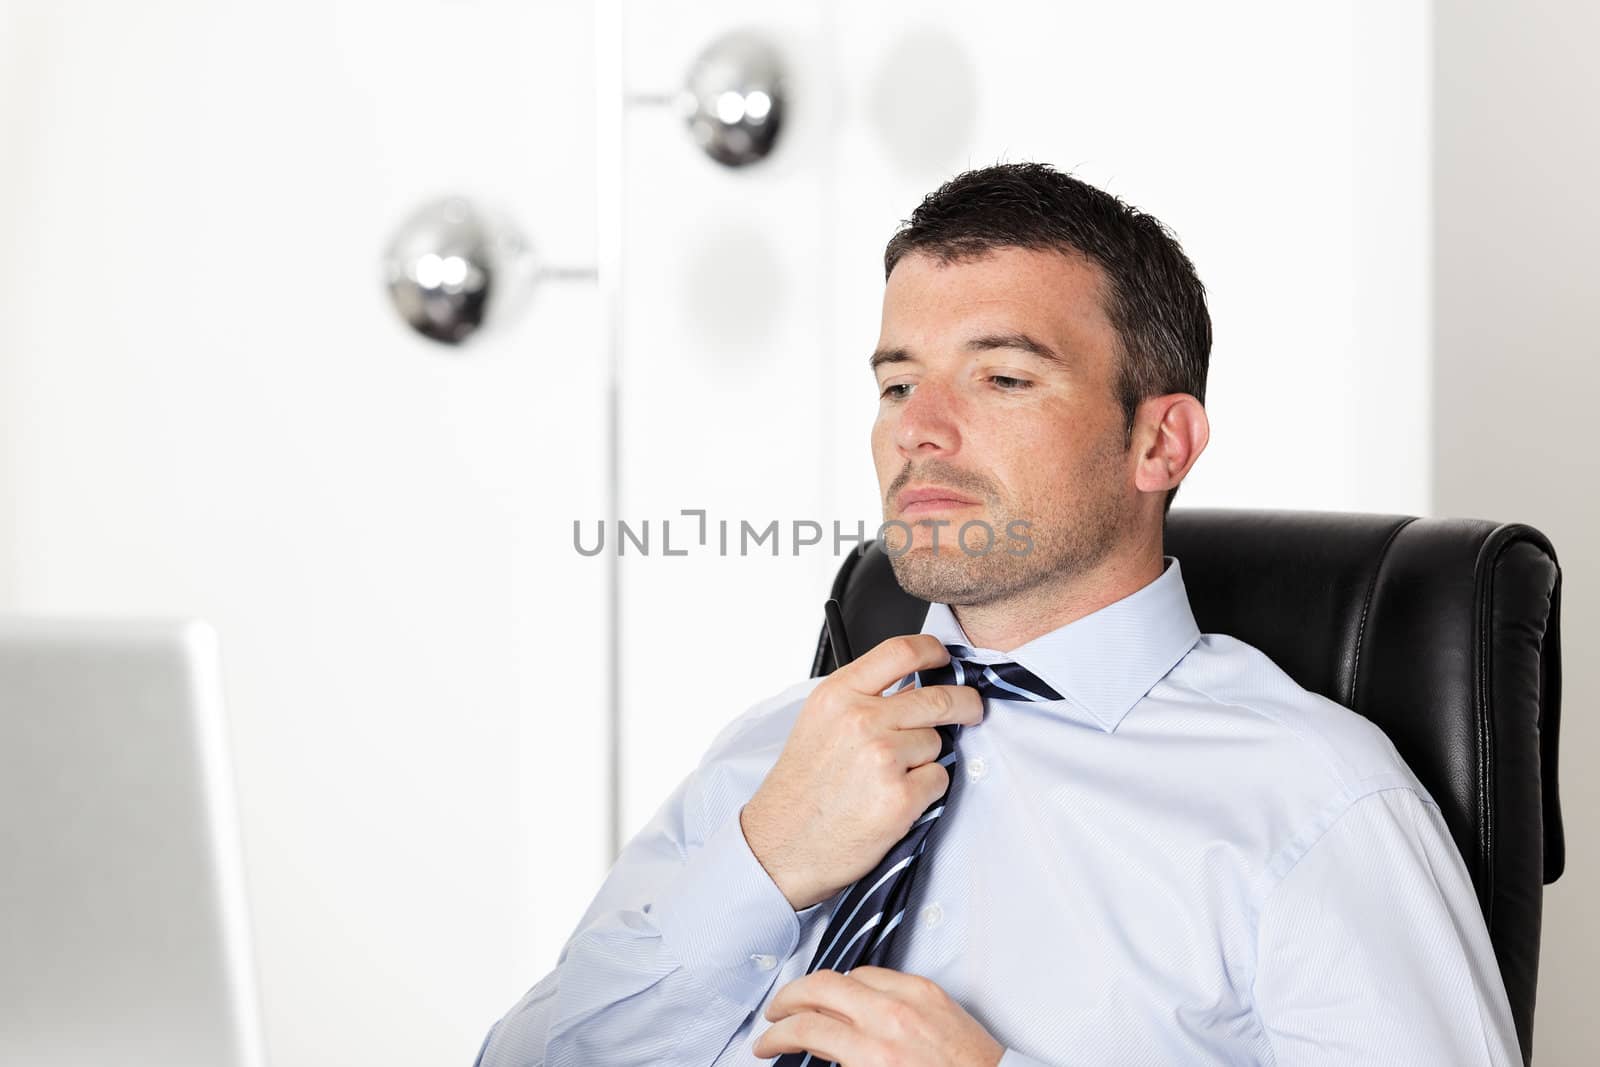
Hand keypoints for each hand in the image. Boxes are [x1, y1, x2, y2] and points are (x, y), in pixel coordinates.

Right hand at [740, 635, 983, 910]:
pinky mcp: (900, 797)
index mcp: (838, 695)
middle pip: (939, 697)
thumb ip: (862, 698)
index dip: (933, 651)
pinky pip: (939, 779)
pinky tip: (895, 799)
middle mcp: (860, 720)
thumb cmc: (801, 789)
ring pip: (938, 742)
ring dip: (927, 758)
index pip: (901, 651)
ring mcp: (883, 758)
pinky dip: (926, 790)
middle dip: (965, 704)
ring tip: (890, 777)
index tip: (945, 658)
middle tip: (971, 710)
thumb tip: (913, 686)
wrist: (781, 845)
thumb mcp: (819, 723)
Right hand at [751, 966, 1004, 1066]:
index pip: (806, 1028)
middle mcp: (891, 1020)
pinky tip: (851, 997)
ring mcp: (912, 998)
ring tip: (809, 1004)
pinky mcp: (929, 990)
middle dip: (787, 999)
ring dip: (821, 987)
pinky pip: (882, 974)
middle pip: (819, 987)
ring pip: (848, 974)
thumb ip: (841, 1062)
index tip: (766, 1044)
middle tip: (776, 1016)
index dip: (776, 1036)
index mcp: (874, 1055)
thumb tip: (813, 1053)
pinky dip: (858, 983)